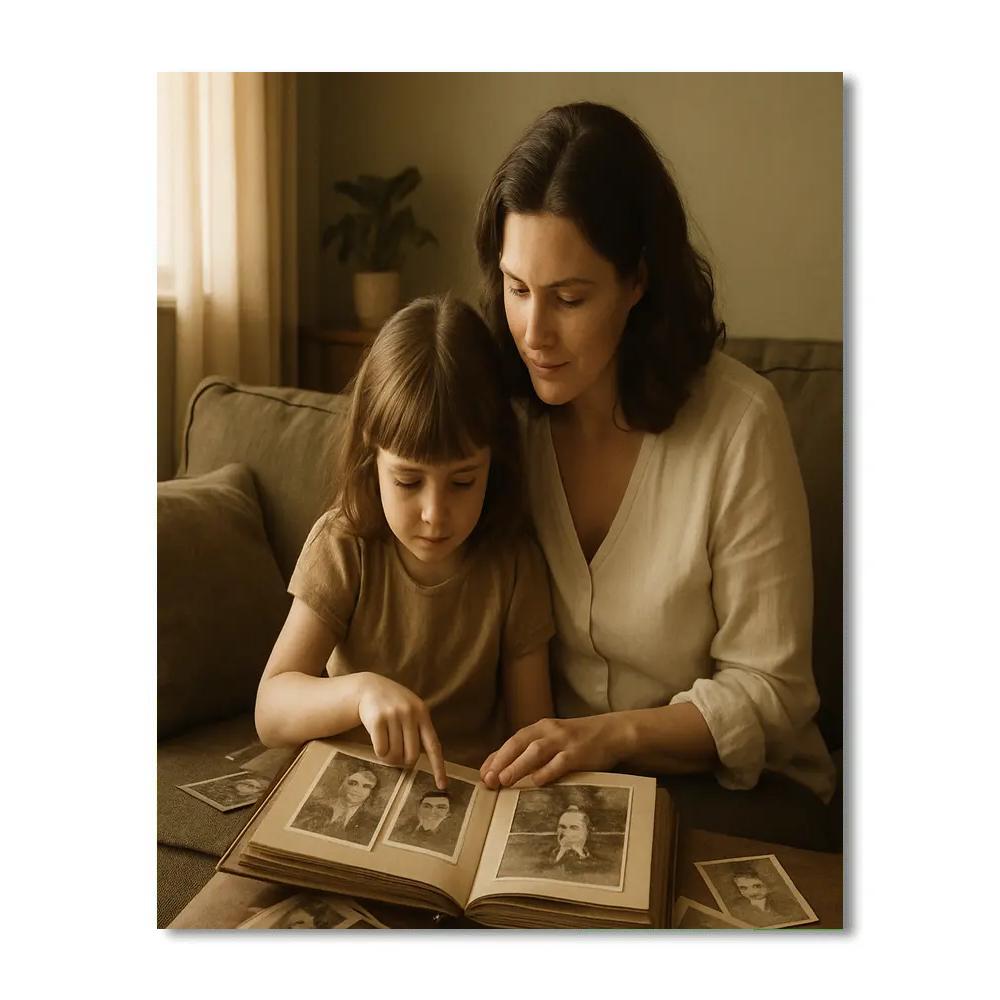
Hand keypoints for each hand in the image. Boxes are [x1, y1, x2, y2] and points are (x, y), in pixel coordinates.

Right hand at [355, 674, 446, 788]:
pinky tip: (378, 742)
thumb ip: (419, 730)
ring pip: (394, 755)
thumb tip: (422, 760)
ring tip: (386, 746)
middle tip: (397, 757)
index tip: (442, 785)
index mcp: (423, 713)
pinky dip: (379, 752)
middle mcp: (410, 713)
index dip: (438, 767)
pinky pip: (380, 750)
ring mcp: (393, 715)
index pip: (433, 745)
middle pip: (411, 756)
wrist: (369, 688)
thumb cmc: (393, 705)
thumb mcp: (412, 710)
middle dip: (404, 762)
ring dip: (389, 758)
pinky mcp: (377, 720)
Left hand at [480, 714, 632, 789]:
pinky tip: (536, 783)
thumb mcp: (554, 740)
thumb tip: (508, 771)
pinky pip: (560, 762)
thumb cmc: (579, 740)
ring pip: (535, 752)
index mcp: (540, 727)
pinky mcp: (579, 752)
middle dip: (501, 762)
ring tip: (503, 780)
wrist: (613, 732)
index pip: (511, 741)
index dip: (496, 757)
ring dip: (518, 766)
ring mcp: (564, 741)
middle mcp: (549, 731)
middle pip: (519, 744)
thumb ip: (534, 752)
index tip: (482, 774)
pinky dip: (547, 772)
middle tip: (487, 780)